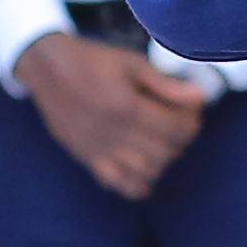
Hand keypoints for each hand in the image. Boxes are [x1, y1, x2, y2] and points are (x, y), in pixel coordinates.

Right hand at [18, 33, 206, 201]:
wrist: (47, 71)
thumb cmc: (91, 62)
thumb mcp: (131, 63)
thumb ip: (165, 84)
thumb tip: (198, 97)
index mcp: (127, 107)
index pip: (177, 129)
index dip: (192, 122)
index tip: (191, 111)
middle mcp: (114, 134)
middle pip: (166, 152)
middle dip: (180, 140)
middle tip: (177, 124)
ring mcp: (100, 150)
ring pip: (147, 172)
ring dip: (163, 160)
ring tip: (161, 141)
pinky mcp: (88, 159)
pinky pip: (120, 185)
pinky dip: (139, 183)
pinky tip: (144, 167)